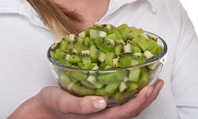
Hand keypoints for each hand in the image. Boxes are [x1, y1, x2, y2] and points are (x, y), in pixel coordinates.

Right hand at [8, 80, 163, 118]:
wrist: (39, 112)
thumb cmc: (50, 106)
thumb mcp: (62, 103)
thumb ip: (81, 106)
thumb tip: (101, 103)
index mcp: (96, 118)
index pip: (124, 113)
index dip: (139, 102)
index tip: (150, 88)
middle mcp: (102, 117)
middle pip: (131, 112)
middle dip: (147, 98)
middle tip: (157, 82)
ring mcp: (100, 113)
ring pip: (127, 108)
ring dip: (141, 97)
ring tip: (151, 83)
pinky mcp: (97, 107)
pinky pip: (118, 103)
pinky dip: (129, 94)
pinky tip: (131, 84)